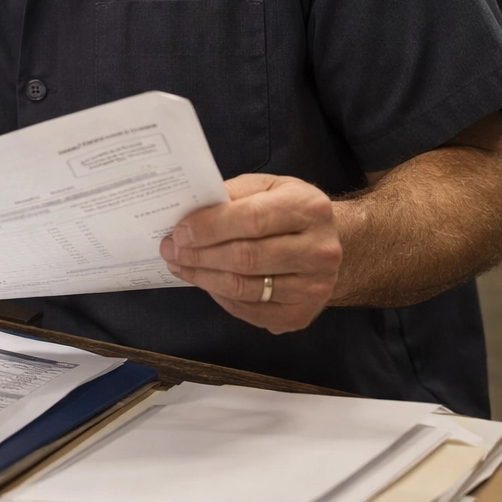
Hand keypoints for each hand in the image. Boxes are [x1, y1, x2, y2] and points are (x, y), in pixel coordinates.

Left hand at [159, 174, 341, 333]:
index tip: (180, 231)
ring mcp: (314, 287)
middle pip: (245, 258)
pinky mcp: (302, 314)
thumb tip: (191, 211)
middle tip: (171, 250)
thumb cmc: (289, 210)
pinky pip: (250, 310)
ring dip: (203, 278)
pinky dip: (221, 297)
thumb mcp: (268, 187)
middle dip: (199, 255)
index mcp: (309, 208)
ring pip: (244, 288)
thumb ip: (233, 194)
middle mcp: (319, 250)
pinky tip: (206, 282)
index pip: (252, 219)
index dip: (210, 227)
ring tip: (180, 265)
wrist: (330, 244)